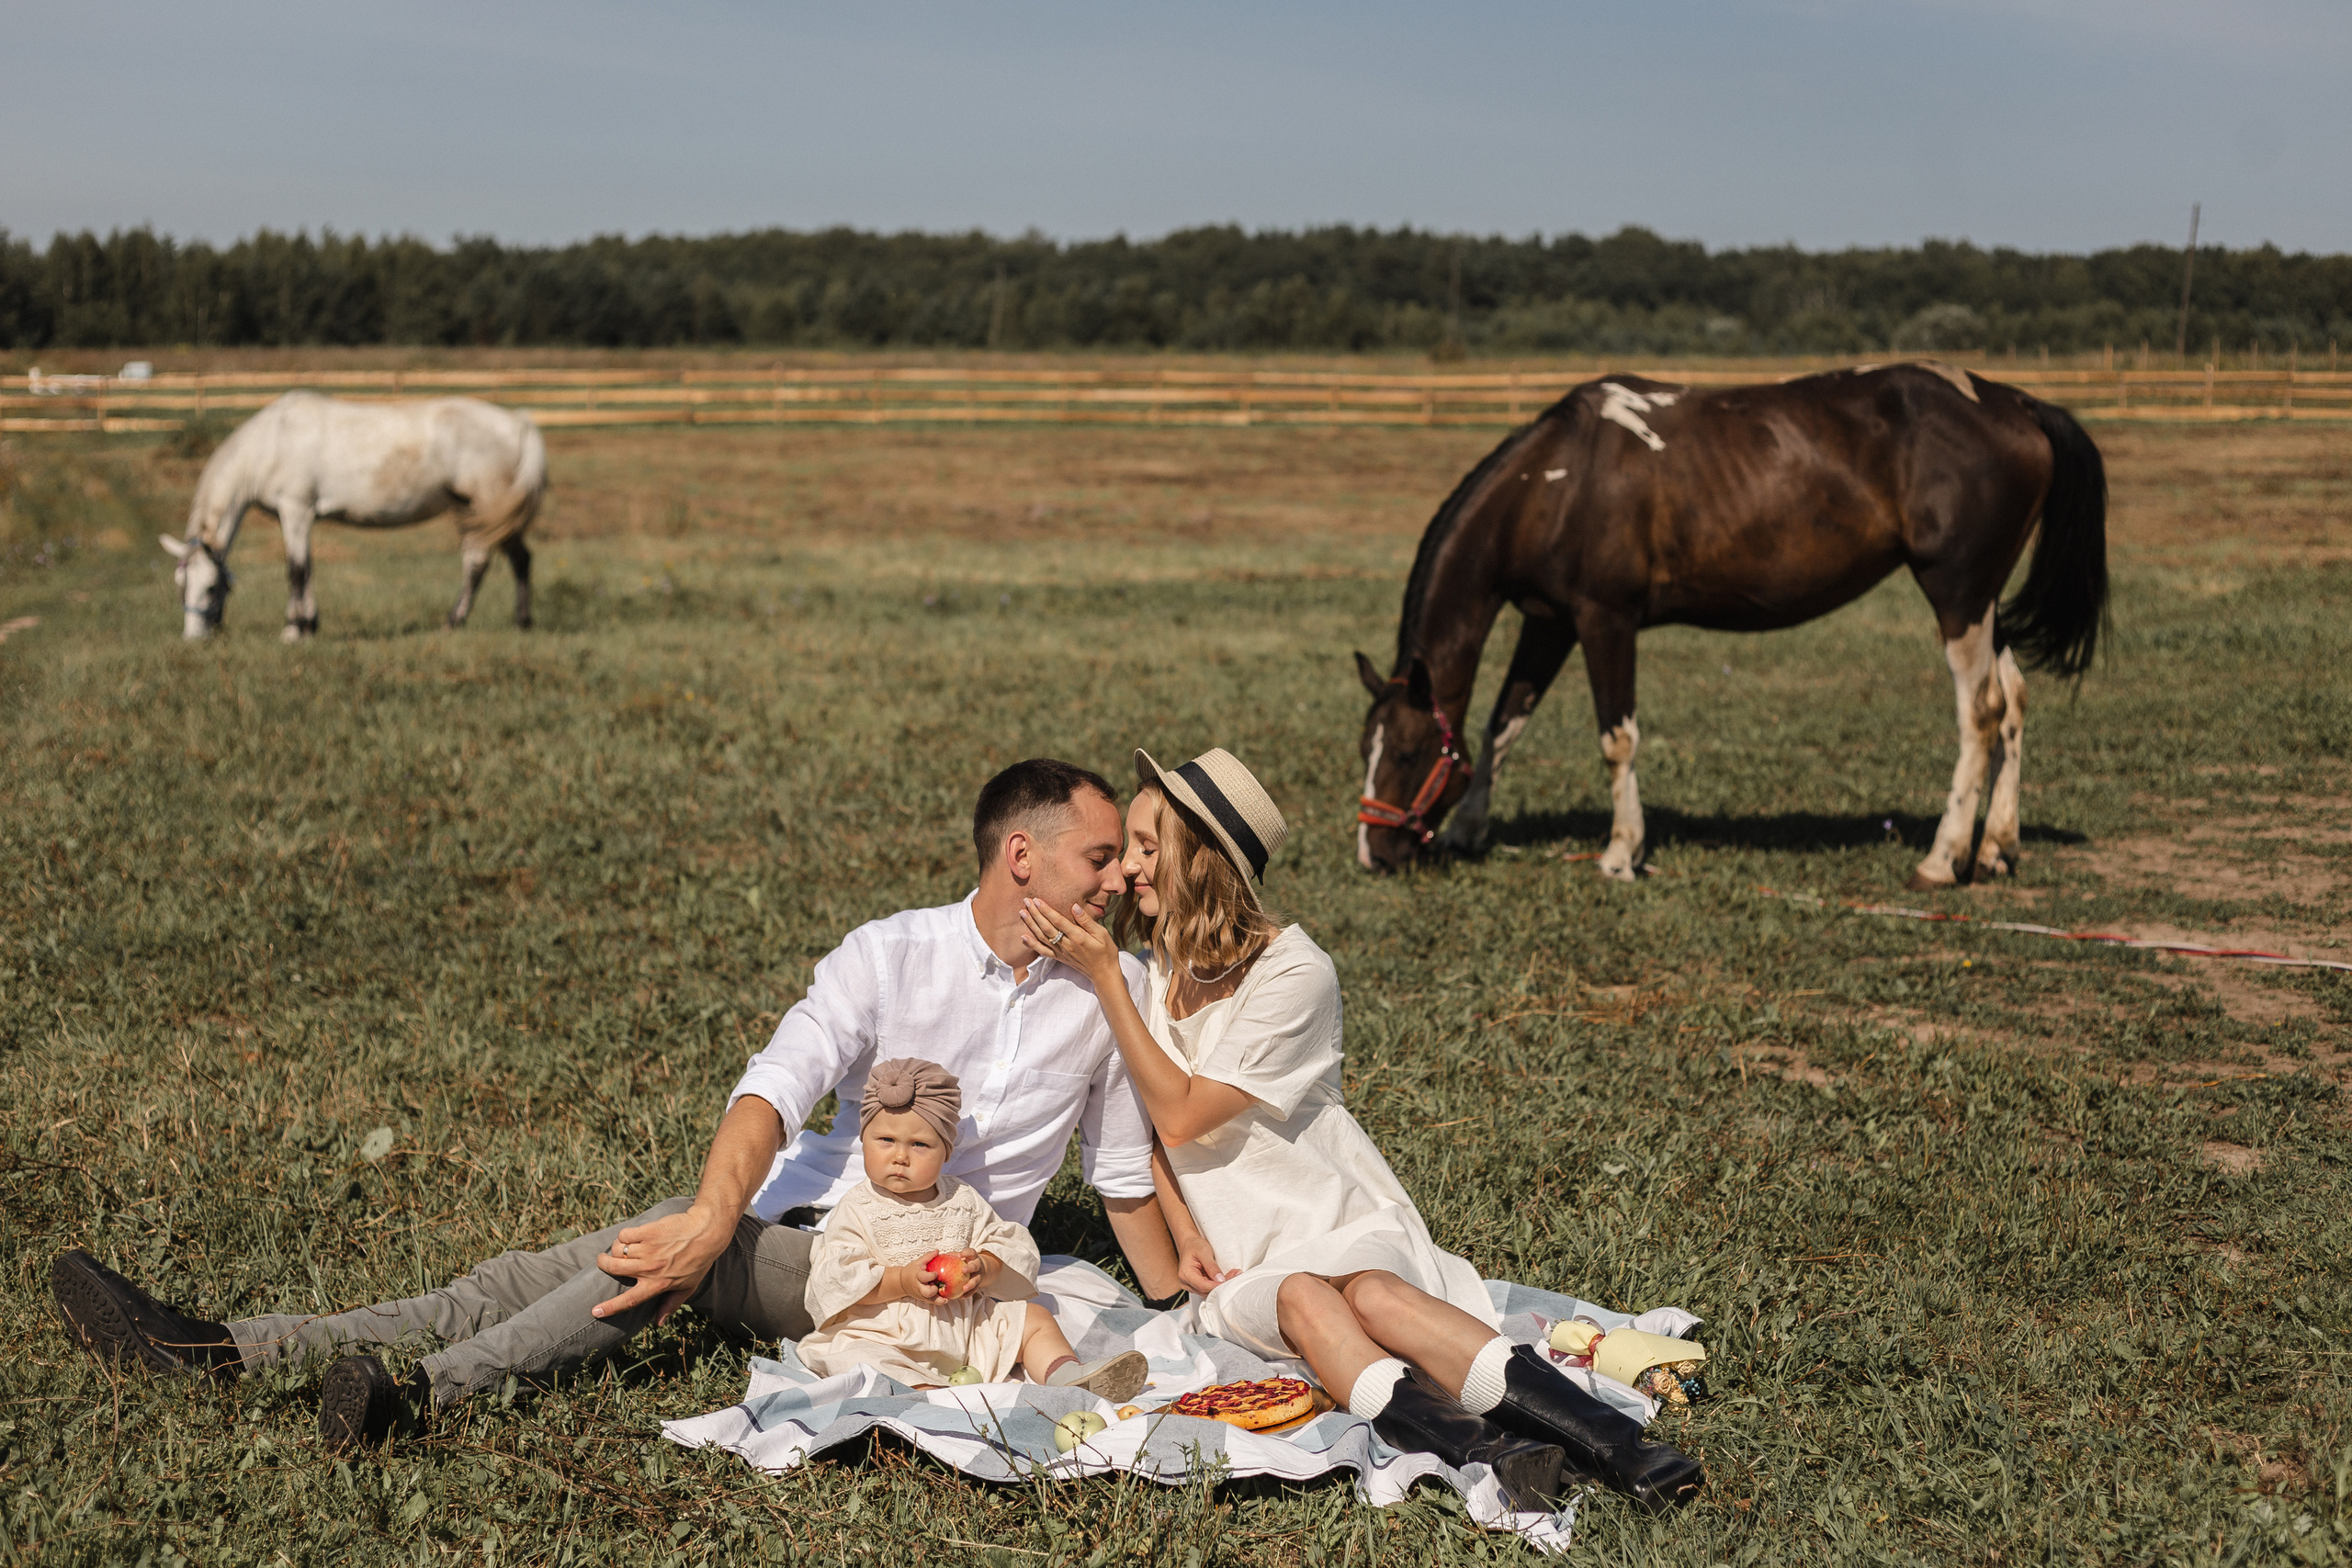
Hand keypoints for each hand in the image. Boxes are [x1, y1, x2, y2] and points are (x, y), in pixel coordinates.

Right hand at [594, 1203, 733, 1324]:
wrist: (707, 1230)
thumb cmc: (699, 1260)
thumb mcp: (688, 1286)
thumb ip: (671, 1304)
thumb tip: (658, 1323)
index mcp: (658, 1284)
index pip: (630, 1300)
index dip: (610, 1307)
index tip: (595, 1311)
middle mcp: (650, 1268)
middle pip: (615, 1269)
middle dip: (603, 1264)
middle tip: (603, 1260)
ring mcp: (648, 1249)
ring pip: (617, 1249)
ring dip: (616, 1247)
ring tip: (623, 1246)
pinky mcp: (648, 1231)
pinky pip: (624, 1234)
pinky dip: (624, 1234)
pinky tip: (633, 1234)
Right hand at [889, 1261, 946, 1303]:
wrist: (902, 1282)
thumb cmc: (912, 1271)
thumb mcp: (918, 1262)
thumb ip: (928, 1257)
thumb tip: (937, 1251)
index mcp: (918, 1276)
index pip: (923, 1277)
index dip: (930, 1276)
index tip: (936, 1274)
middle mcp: (919, 1287)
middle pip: (926, 1293)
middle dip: (933, 1291)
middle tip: (938, 1287)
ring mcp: (922, 1294)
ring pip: (930, 1300)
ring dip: (938, 1300)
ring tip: (946, 1298)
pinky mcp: (924, 1299)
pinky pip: (932, 1302)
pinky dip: (939, 1302)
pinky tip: (946, 1299)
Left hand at [949, 1248, 994, 1300]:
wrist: (977, 1270)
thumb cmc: (963, 1263)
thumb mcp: (959, 1258)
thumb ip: (950, 1257)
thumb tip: (936, 1256)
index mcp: (972, 1258)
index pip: (971, 1252)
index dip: (966, 1253)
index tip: (959, 1255)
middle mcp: (977, 1266)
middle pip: (975, 1266)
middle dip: (970, 1268)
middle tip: (963, 1270)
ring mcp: (978, 1276)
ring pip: (976, 1280)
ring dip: (971, 1284)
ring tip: (964, 1288)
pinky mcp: (978, 1285)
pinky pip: (973, 1290)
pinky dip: (968, 1294)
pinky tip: (961, 1297)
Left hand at [1017, 897, 1121, 988]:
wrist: (1103, 974)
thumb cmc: (1106, 952)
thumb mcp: (1102, 934)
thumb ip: (1087, 921)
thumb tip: (1075, 907)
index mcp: (1077, 937)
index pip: (1058, 921)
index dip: (1046, 910)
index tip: (1037, 900)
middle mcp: (1066, 945)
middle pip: (1046, 927)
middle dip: (1035, 913)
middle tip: (1026, 901)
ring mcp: (1061, 952)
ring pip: (1042, 937)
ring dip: (1031, 925)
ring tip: (1022, 913)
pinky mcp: (1059, 958)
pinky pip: (1043, 951)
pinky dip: (1032, 944)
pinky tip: (1023, 937)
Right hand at [1174, 1236, 1236, 1296]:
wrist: (1189, 1245)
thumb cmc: (1194, 1246)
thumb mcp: (1204, 1252)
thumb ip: (1211, 1266)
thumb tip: (1219, 1279)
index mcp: (1186, 1274)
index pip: (1203, 1286)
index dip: (1218, 1285)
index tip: (1231, 1280)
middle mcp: (1186, 1283)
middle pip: (1207, 1290)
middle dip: (1222, 1285)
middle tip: (1236, 1275)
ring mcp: (1191, 1286)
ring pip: (1209, 1291)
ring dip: (1221, 1285)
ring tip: (1233, 1274)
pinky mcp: (1196, 1286)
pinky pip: (1208, 1289)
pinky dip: (1218, 1284)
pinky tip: (1226, 1277)